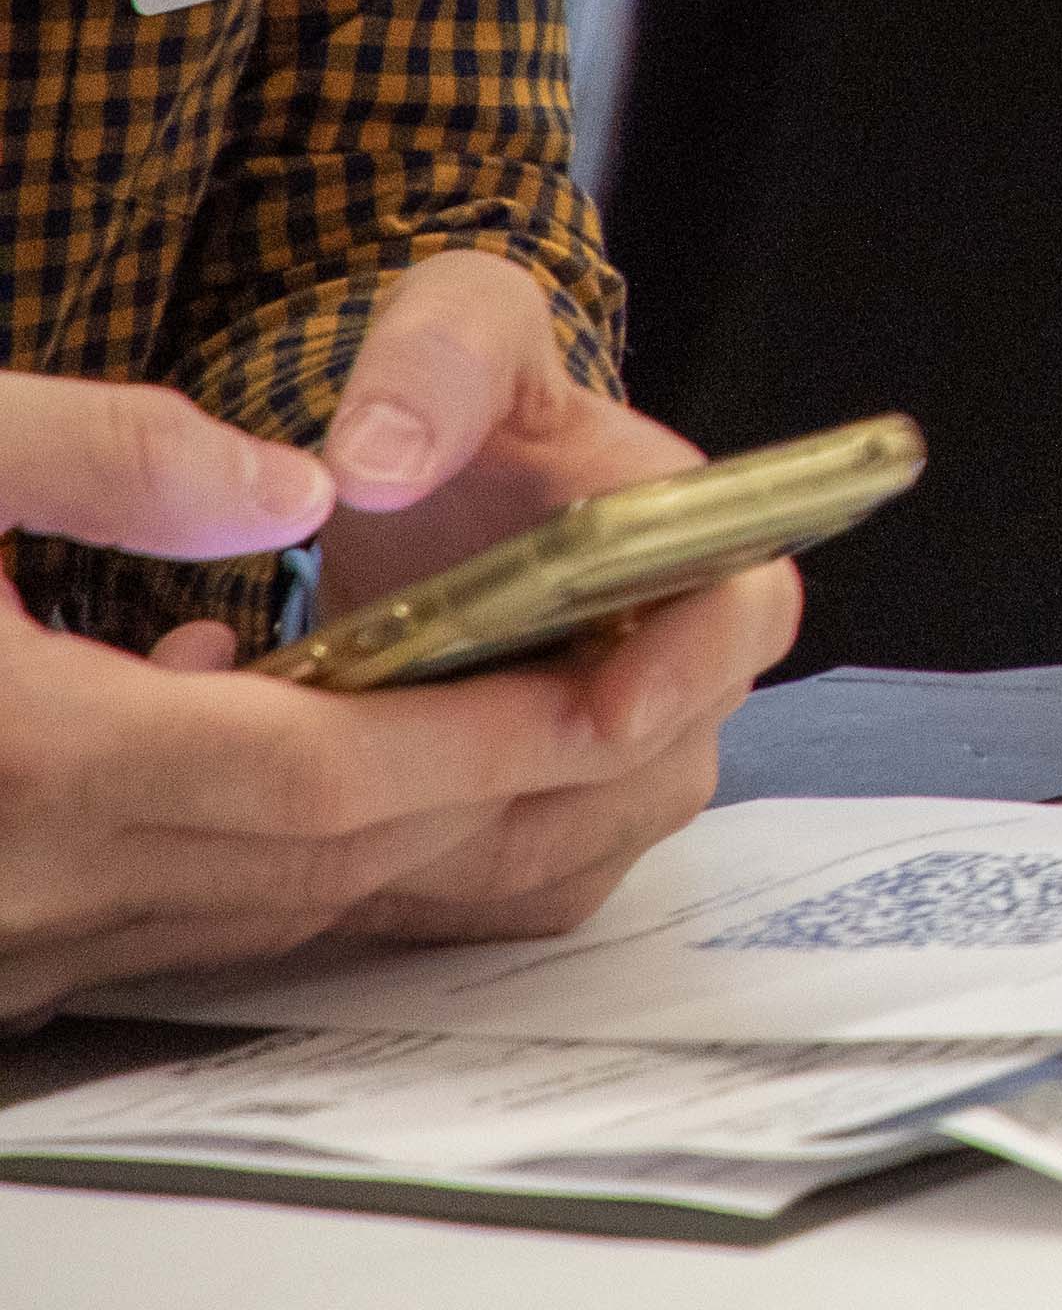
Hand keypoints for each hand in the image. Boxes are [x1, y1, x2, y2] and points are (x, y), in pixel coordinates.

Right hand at [0, 358, 722, 1019]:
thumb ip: (99, 453)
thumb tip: (288, 483)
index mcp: (30, 759)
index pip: (324, 779)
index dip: (493, 734)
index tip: (628, 677)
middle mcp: (34, 883)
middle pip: (332, 858)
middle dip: (514, 777)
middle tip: (655, 680)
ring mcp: (13, 939)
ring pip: (273, 902)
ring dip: (427, 819)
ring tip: (554, 693)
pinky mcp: (0, 948)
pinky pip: (189, 916)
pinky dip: (294, 841)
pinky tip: (301, 718)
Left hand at [294, 259, 794, 951]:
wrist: (429, 493)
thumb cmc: (467, 406)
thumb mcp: (456, 329)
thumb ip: (432, 364)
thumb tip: (380, 459)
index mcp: (707, 541)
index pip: (749, 619)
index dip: (690, 672)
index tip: (601, 703)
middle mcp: (694, 670)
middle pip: (652, 768)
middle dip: (521, 782)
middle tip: (379, 774)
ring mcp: (637, 766)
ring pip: (576, 850)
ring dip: (456, 843)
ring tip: (336, 801)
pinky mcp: (568, 840)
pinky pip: (517, 901)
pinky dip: (425, 889)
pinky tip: (337, 845)